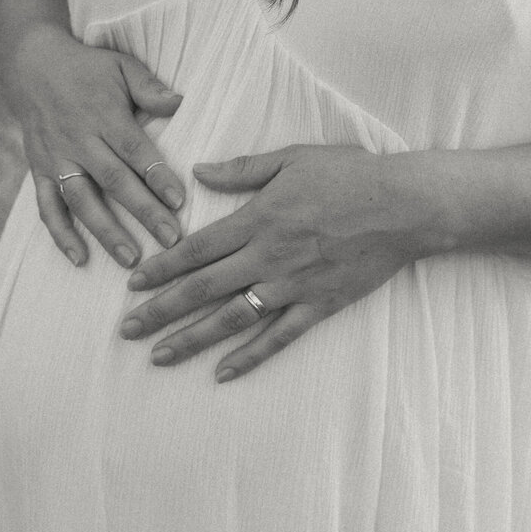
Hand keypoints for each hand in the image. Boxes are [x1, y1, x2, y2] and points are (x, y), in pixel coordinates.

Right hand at [17, 29, 187, 267]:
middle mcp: (79, 139)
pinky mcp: (39, 169)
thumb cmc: (88, 67)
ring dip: (105, 231)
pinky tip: (80, 259)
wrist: (32, 64)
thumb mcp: (121, 65)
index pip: (134, 150)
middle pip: (113, 181)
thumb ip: (149, 87)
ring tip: (130, 259)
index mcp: (104, 114)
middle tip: (170, 241)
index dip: (156, 176)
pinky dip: (61, 233)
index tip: (179, 202)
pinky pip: (47, 206)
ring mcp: (56, 157)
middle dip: (142, 212)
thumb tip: (180, 103)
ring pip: (81, 199)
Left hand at [118, 145, 413, 380]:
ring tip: (159, 357)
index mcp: (257, 219)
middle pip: (203, 288)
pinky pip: (278, 337)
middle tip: (126, 330)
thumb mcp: (292, 158)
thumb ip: (242, 169)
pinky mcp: (319, 305)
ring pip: (232, 319)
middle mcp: (268, 257)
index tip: (132, 283)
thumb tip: (198, 170)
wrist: (404, 205)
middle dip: (161, 310)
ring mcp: (293, 285)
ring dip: (192, 339)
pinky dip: (249, 357)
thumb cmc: (350, 175)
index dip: (161, 267)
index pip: (196, 249)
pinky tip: (222, 373)